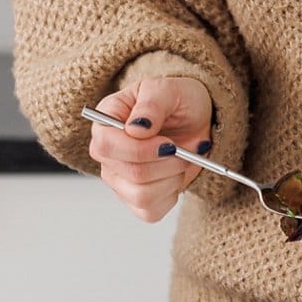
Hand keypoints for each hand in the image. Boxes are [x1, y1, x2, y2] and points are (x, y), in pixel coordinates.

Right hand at [87, 75, 212, 222]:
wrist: (195, 118)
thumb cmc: (178, 100)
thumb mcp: (168, 89)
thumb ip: (151, 104)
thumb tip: (135, 129)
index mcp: (106, 121)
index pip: (106, 145)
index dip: (139, 150)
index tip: (169, 144)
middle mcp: (107, 154)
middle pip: (130, 174)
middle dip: (167, 163)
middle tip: (184, 149)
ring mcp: (118, 179)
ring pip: (141, 196)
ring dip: (172, 178)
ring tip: (182, 159)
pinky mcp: (135, 200)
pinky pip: (150, 211)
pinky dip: (172, 194)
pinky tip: (175, 174)